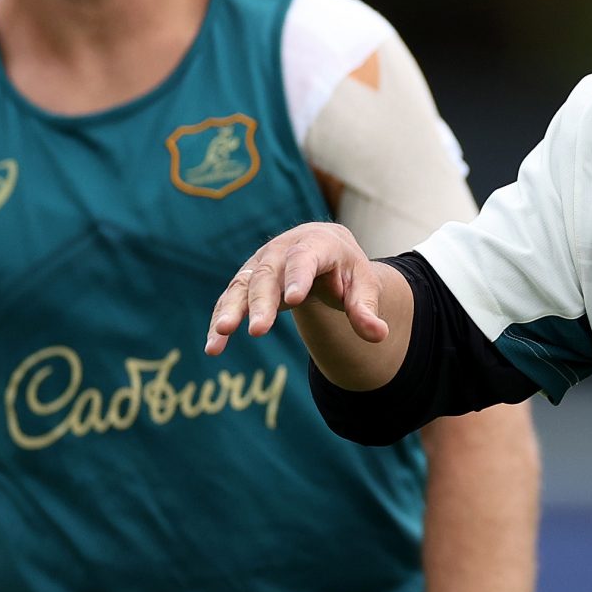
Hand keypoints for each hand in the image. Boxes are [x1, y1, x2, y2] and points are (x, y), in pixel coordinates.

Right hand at [205, 222, 384, 355]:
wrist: (323, 250)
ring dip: (230, 310)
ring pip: (242, 285)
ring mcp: (260, 264)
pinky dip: (220, 320)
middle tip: (258, 331)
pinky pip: (230, 299)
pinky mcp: (246, 280)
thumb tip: (379, 336)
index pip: (305, 258)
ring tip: (221, 336)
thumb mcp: (363, 286)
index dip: (299, 276)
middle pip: (268, 274)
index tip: (294, 299)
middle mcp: (282, 250)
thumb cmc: (345, 270)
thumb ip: (366, 310)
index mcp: (317, 244)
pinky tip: (212, 346)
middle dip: (261, 302)